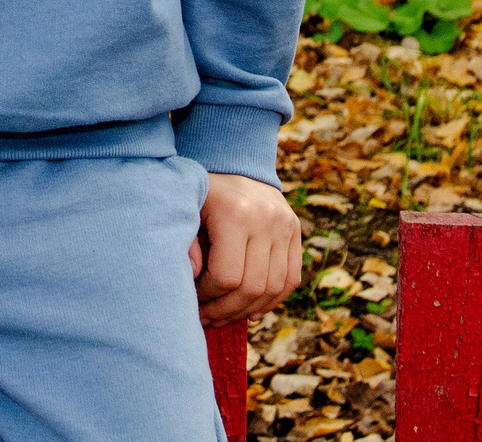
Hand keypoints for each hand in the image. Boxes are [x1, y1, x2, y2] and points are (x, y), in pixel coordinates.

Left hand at [189, 172, 303, 324]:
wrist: (233, 163)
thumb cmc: (201, 194)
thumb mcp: (185, 211)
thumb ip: (185, 245)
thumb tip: (195, 277)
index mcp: (235, 213)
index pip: (227, 276)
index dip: (208, 297)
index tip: (193, 298)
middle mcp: (267, 218)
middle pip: (253, 287)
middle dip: (226, 311)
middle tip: (207, 318)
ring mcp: (286, 225)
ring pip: (274, 288)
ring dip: (248, 311)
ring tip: (224, 316)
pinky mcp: (296, 232)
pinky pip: (291, 279)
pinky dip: (273, 300)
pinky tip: (250, 309)